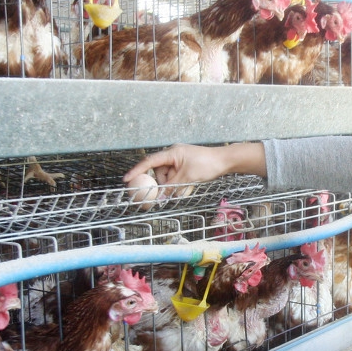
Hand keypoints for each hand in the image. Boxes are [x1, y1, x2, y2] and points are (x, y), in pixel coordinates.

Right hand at [124, 143, 265, 187]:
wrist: (224, 161)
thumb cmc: (207, 164)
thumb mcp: (187, 177)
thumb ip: (171, 187)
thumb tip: (160, 197)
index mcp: (171, 153)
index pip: (149, 162)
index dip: (136, 170)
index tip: (126, 179)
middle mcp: (173, 155)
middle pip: (160, 173)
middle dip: (165, 184)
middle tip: (169, 193)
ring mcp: (179, 160)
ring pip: (169, 178)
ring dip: (175, 186)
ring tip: (187, 188)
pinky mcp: (185, 166)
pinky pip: (177, 178)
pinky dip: (181, 184)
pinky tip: (191, 185)